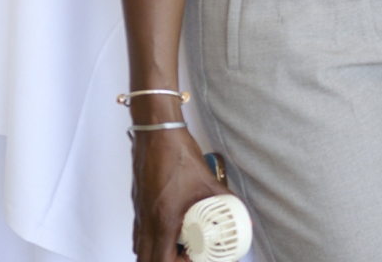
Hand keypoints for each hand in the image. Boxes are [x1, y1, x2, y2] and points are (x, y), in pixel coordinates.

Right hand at [131, 125, 228, 261]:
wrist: (157, 133)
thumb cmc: (178, 154)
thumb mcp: (209, 181)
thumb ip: (227, 200)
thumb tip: (243, 216)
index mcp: (164, 219)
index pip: (162, 260)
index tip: (192, 260)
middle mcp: (147, 220)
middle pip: (144, 258)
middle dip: (164, 261)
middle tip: (184, 256)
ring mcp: (139, 212)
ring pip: (139, 246)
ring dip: (156, 251)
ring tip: (178, 245)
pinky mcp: (137, 203)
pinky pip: (138, 231)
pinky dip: (151, 238)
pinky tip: (168, 227)